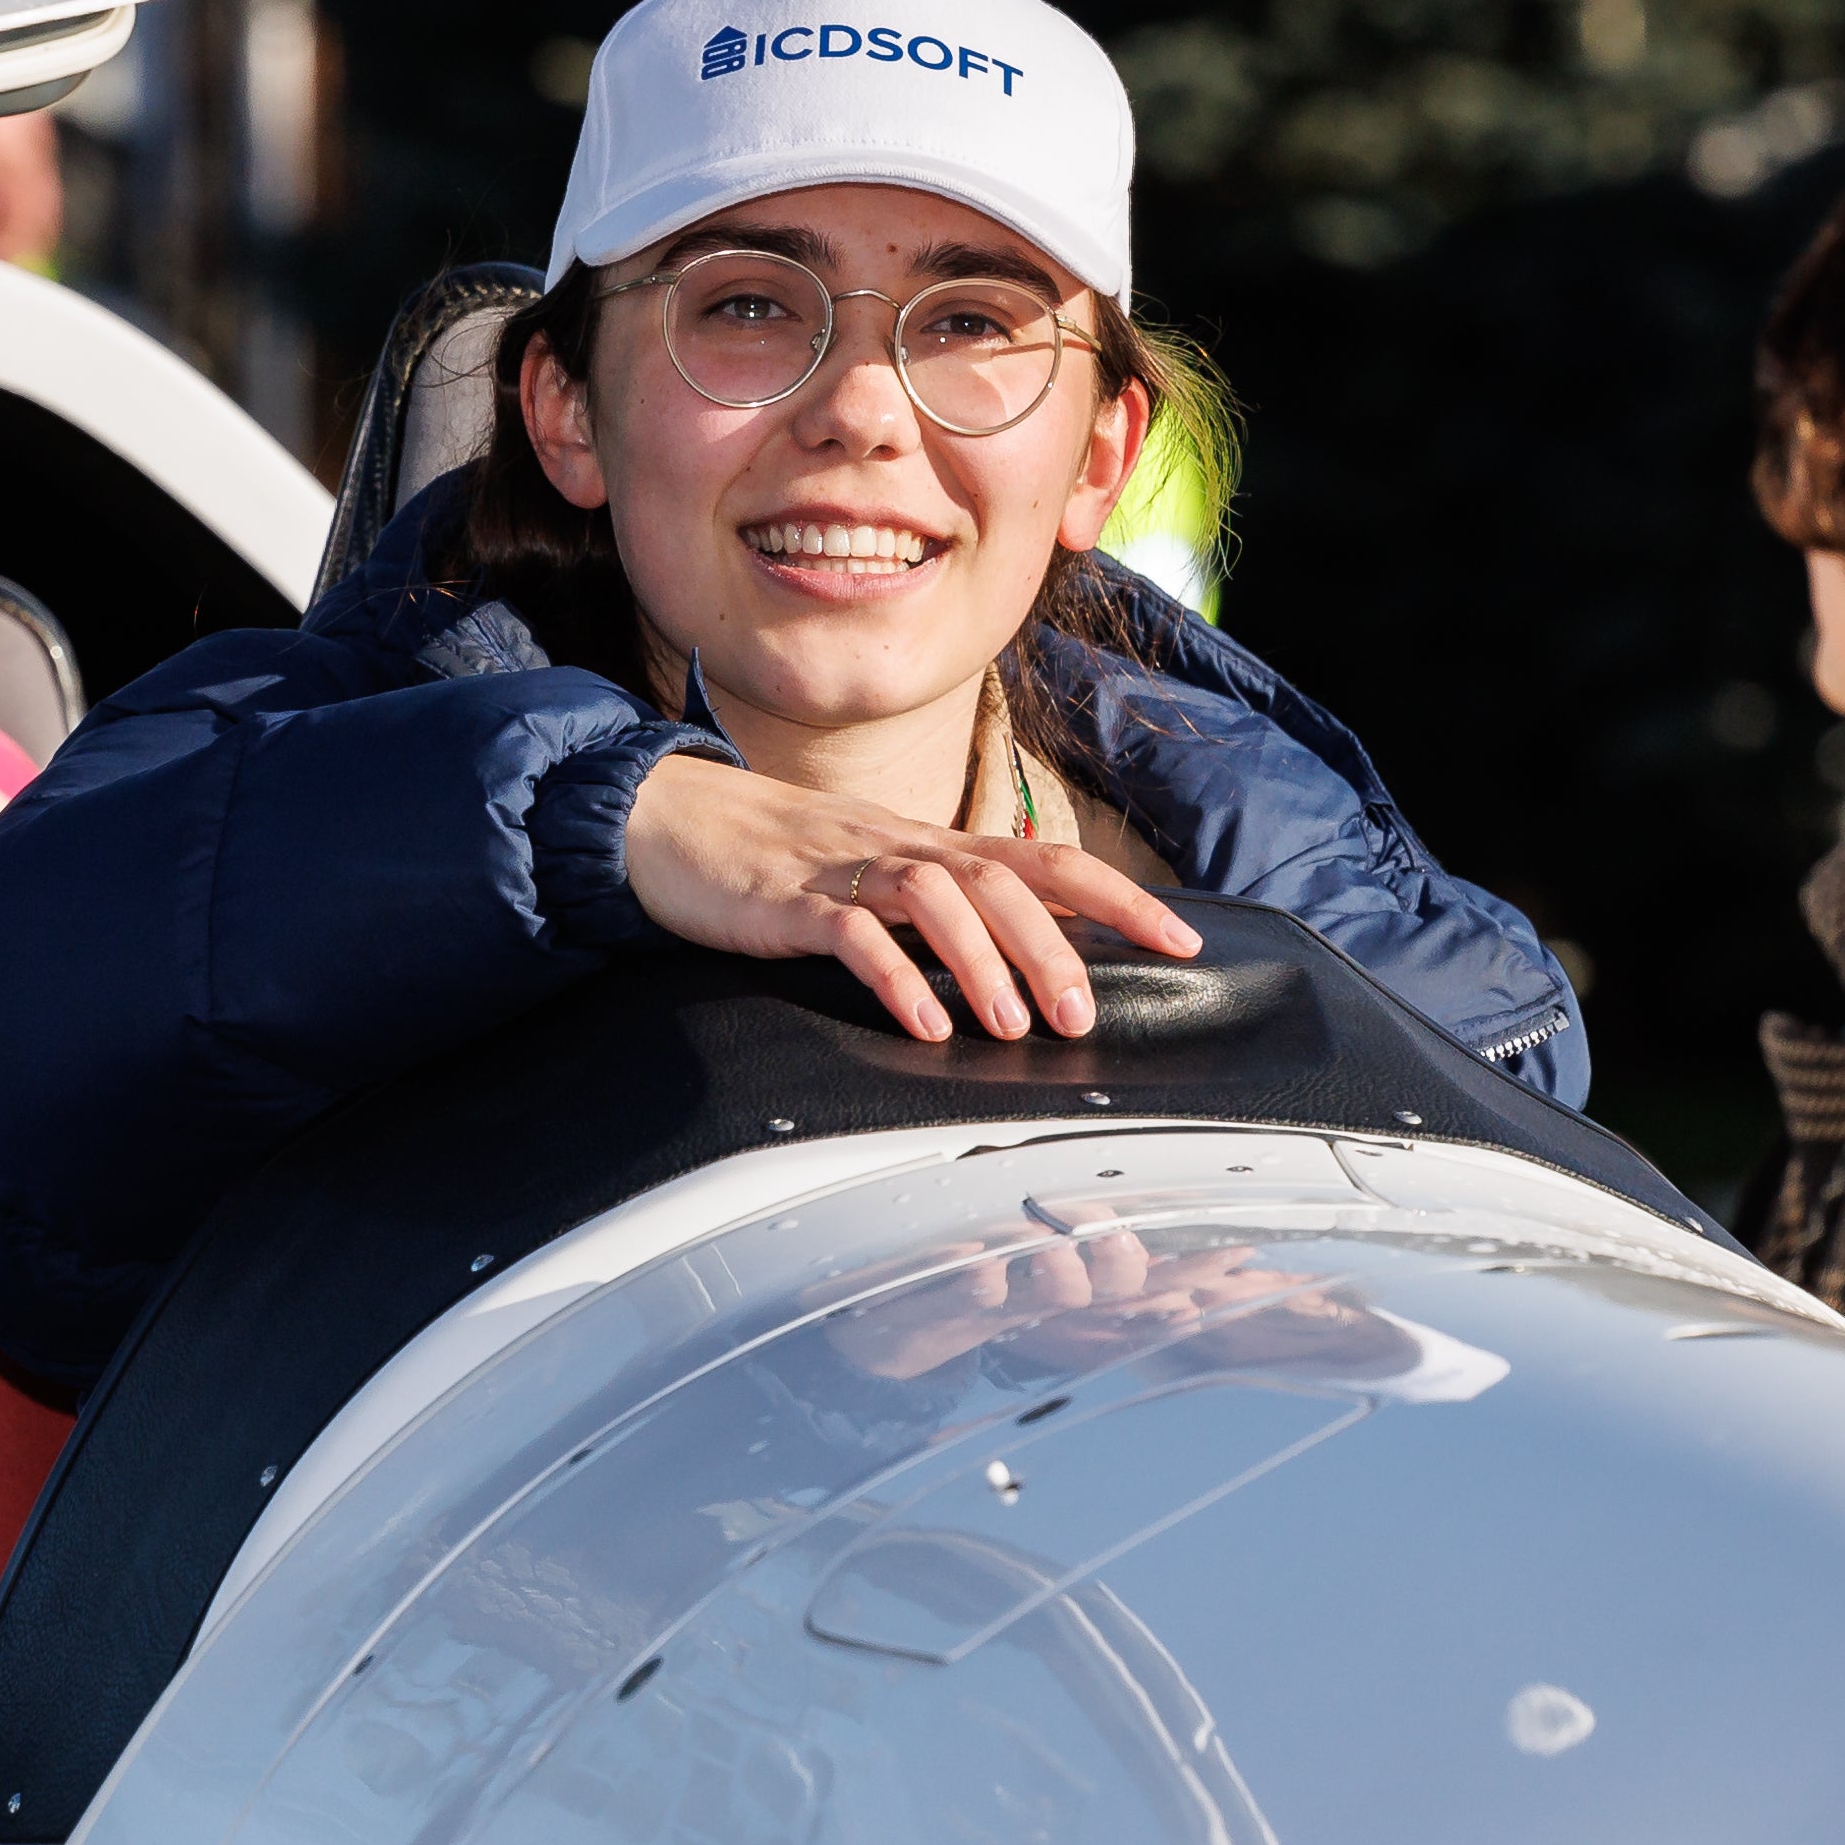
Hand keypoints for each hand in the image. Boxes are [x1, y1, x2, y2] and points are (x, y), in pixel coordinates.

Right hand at [620, 755, 1199, 1043]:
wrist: (663, 820)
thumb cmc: (772, 860)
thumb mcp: (868, 876)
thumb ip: (935, 912)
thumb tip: (1018, 964)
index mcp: (927, 846)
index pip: (1042, 860)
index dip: (1116, 897)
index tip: (1181, 939)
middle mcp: (898, 848)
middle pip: (1000, 880)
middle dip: (1055, 945)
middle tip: (1084, 1013)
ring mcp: (842, 871)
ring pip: (936, 898)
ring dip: (984, 962)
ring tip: (1012, 1025)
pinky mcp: (786, 903)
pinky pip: (851, 937)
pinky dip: (893, 979)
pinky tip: (922, 1023)